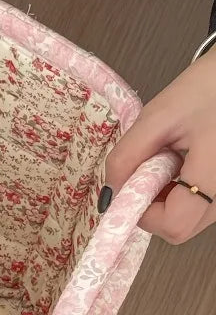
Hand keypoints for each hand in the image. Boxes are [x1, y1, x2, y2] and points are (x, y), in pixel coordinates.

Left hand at [104, 48, 215, 243]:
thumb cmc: (209, 87)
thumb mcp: (157, 118)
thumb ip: (126, 158)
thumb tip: (109, 194)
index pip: (173, 225)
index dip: (143, 213)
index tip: (132, 187)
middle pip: (180, 228)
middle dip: (154, 205)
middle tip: (154, 167)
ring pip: (190, 219)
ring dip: (169, 199)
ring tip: (173, 158)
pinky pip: (201, 206)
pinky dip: (183, 192)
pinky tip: (185, 162)